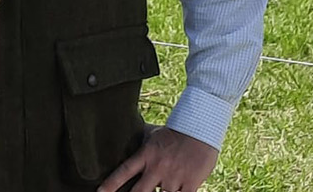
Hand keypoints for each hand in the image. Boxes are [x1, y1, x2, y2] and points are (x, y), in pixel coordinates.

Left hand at [97, 125, 218, 191]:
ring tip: (164, 184)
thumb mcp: (153, 133)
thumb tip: (123, 134)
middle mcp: (157, 167)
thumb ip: (139, 140)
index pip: (124, 171)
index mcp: (146, 155)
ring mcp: (174, 176)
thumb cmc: (175, 132)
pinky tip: (176, 191)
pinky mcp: (190, 183)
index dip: (111, 184)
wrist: (201, 127)